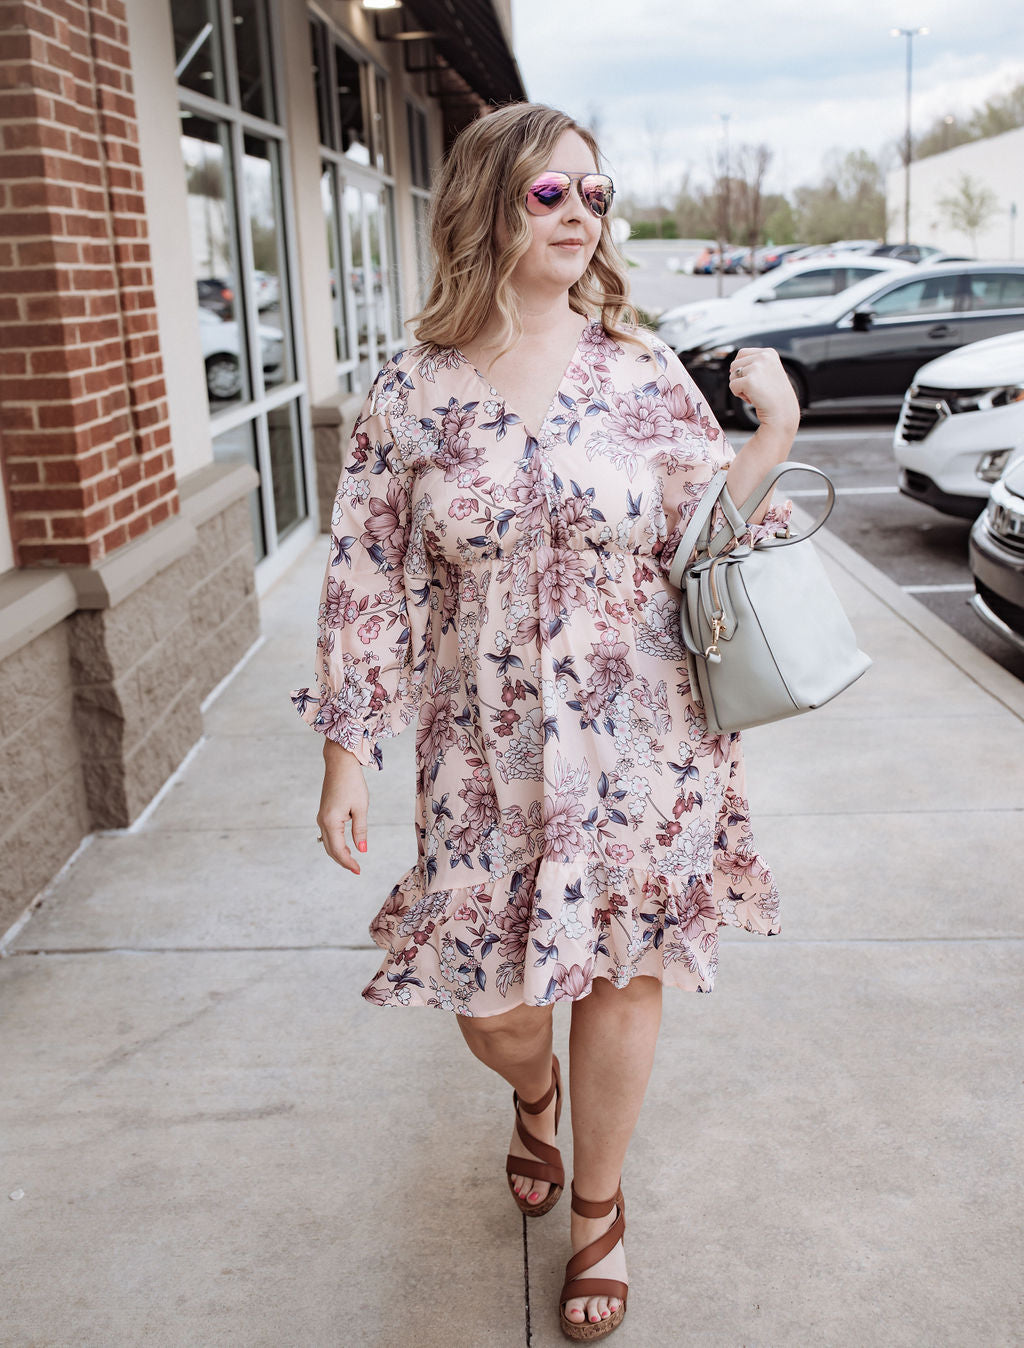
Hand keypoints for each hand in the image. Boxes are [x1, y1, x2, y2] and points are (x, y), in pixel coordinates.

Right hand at [316, 740, 367, 873]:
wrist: (340, 764)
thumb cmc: (352, 783)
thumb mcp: (360, 808)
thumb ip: (360, 830)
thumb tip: (362, 849)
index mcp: (331, 821)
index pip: (339, 850)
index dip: (348, 862)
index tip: (359, 870)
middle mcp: (322, 821)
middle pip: (330, 849)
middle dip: (343, 861)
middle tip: (356, 869)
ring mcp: (321, 817)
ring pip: (327, 842)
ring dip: (338, 853)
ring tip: (352, 861)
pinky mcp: (324, 813)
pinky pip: (327, 834)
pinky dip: (335, 844)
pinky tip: (345, 846)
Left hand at [728, 347, 799, 433]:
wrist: (782, 412)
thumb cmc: (774, 395)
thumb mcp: (768, 371)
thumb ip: (754, 364)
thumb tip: (731, 368)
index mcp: (769, 353)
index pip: (742, 353)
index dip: (741, 367)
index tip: (750, 378)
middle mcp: (763, 357)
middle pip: (735, 364)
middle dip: (740, 378)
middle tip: (755, 388)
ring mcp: (757, 368)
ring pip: (732, 375)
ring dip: (740, 386)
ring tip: (754, 393)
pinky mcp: (749, 381)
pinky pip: (732, 386)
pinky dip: (738, 394)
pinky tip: (752, 398)